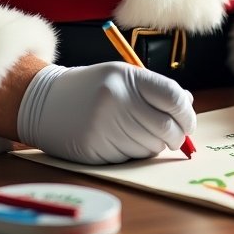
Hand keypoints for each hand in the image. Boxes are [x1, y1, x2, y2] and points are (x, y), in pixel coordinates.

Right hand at [16, 62, 195, 163]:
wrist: (46, 102)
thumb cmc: (92, 88)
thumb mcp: (122, 76)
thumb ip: (155, 89)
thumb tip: (188, 104)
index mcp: (127, 77)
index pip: (173, 98)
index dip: (187, 114)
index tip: (187, 121)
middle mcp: (117, 100)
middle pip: (166, 127)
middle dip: (177, 136)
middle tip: (175, 136)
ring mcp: (105, 126)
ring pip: (151, 146)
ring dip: (154, 145)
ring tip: (139, 132)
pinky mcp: (95, 149)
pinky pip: (131, 158)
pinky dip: (135, 153)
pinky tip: (121, 140)